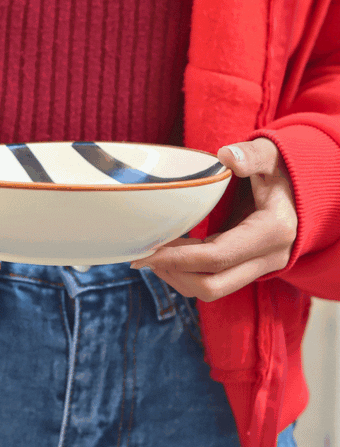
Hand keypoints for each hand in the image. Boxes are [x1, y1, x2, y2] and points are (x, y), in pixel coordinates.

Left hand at [130, 138, 297, 301]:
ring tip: (153, 255)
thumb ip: (250, 155)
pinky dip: (188, 272)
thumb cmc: (281, 169)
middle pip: (211, 286)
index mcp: (271, 231)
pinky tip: (170, 254)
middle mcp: (268, 258)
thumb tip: (225, 157)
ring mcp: (260, 268)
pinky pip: (215, 281)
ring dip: (178, 277)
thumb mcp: (270, 155)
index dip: (177, 259)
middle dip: (173, 274)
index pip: (216, 258)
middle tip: (143, 256)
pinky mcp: (249, 270)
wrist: (303, 190)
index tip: (145, 253)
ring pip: (211, 290)